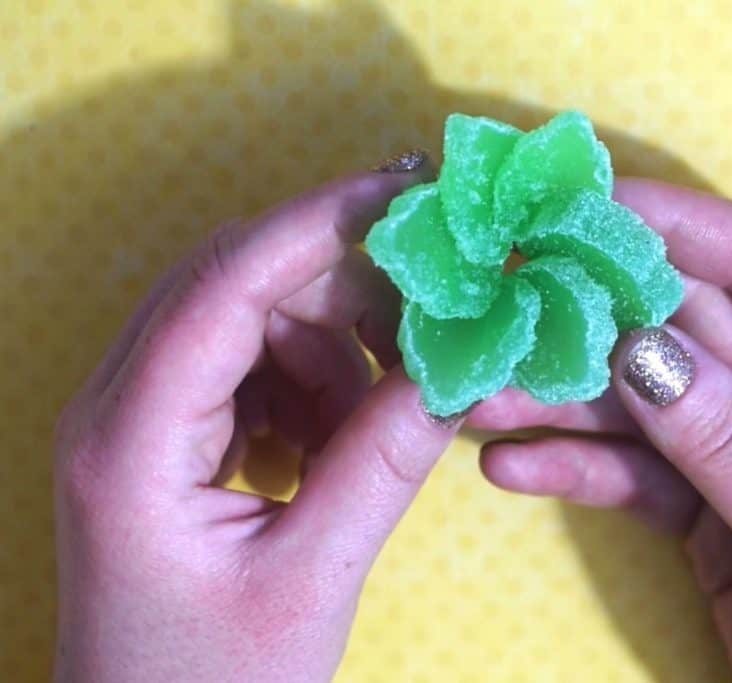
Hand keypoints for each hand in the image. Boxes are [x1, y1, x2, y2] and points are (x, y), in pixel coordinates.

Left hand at [53, 165, 462, 681]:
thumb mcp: (311, 577)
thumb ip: (385, 461)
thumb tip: (459, 367)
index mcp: (131, 440)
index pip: (225, 284)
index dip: (319, 225)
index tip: (408, 196)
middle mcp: (118, 408)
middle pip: (234, 284)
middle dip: (338, 283)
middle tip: (429, 309)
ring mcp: (139, 418)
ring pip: (248, 320)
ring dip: (330, 343)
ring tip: (381, 409)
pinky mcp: (169, 436)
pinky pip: (251, 366)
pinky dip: (310, 381)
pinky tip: (337, 438)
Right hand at [469, 179, 731, 680]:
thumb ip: (730, 440)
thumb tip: (639, 346)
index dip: (690, 229)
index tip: (596, 208)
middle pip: (692, 330)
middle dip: (599, 314)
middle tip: (507, 294)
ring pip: (647, 400)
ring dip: (565, 397)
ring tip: (479, 393)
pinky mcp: (706, 508)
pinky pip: (634, 471)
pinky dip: (575, 466)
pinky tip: (511, 466)